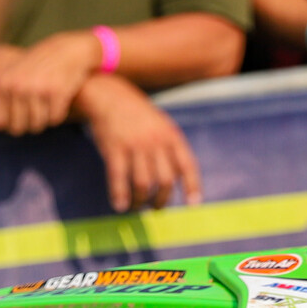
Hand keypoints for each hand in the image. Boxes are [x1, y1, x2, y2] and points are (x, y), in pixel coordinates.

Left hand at [0, 30, 100, 135]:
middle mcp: (17, 86)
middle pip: (17, 128)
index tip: (17, 116)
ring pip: (37, 125)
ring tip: (46, 109)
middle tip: (34, 113)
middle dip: (27, 124)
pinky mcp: (58, 92)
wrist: (67, 50)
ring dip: (43, 121)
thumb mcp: (10, 80)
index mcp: (1, 84)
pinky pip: (54, 119)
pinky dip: (58, 115)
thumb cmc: (33, 68)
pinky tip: (58, 103)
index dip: (8, 123)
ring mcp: (38, 88)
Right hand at [75, 76, 201, 211]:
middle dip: (162, 199)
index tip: (194, 205)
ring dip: (141, 200)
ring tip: (137, 207)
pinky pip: (119, 178)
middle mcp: (156, 142)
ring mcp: (135, 146)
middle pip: (166, 180)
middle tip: (156, 209)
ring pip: (143, 183)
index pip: (187, 165)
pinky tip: (120, 206)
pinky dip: (120, 195)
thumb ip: (171, 148)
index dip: (192, 186)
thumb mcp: (163, 126)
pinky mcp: (114, 150)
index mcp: (172, 137)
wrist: (112, 98)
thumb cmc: (140, 117)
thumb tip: (180, 177)